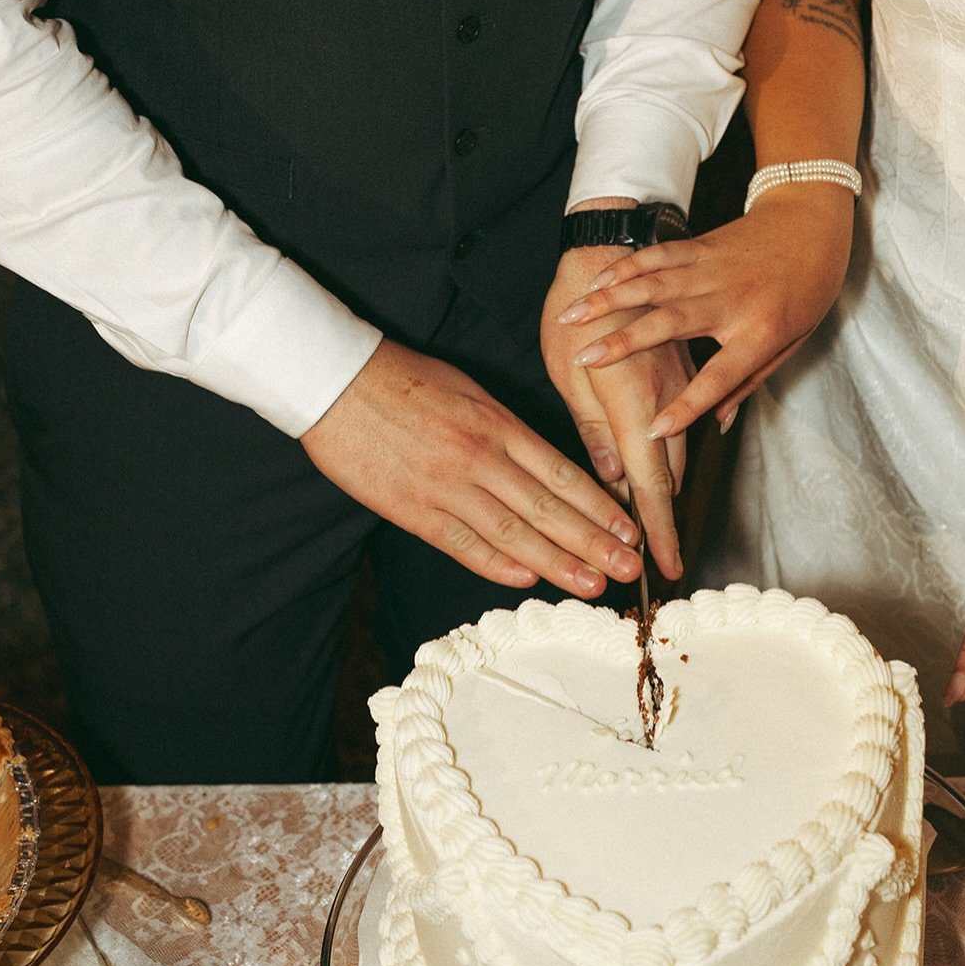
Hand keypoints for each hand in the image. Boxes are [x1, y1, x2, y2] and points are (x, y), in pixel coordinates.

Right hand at [300, 339, 642, 597]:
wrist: (334, 380)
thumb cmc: (405, 380)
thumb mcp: (470, 394)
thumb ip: (508, 434)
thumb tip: (547, 473)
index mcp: (498, 425)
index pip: (561, 473)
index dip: (599, 507)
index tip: (629, 530)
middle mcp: (479, 458)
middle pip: (548, 508)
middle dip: (594, 542)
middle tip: (630, 569)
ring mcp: (446, 487)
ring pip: (514, 533)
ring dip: (557, 563)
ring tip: (593, 585)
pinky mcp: (412, 509)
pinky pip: (463, 544)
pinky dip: (497, 565)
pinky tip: (528, 579)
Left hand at [542, 245, 692, 578]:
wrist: (608, 254)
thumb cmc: (574, 309)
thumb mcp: (568, 375)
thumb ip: (593, 431)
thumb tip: (611, 479)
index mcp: (636, 408)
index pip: (652, 488)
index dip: (660, 532)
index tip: (665, 568)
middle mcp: (666, 403)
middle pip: (669, 478)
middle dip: (662, 523)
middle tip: (650, 562)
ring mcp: (677, 389)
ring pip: (676, 454)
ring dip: (663, 492)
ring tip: (646, 529)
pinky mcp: (677, 376)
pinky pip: (676, 428)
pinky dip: (664, 456)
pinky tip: (648, 472)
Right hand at [553, 187, 854, 439]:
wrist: (815, 223)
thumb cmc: (807, 291)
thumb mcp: (791, 344)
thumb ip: (747, 383)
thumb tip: (718, 424)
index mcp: (759, 332)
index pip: (719, 378)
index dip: (686, 407)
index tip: (654, 432)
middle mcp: (731, 300)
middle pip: (671, 324)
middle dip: (624, 343)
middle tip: (585, 360)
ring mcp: (713, 269)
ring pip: (654, 285)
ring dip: (610, 300)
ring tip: (573, 316)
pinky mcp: (701, 246)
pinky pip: (658, 255)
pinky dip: (625, 267)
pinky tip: (597, 279)